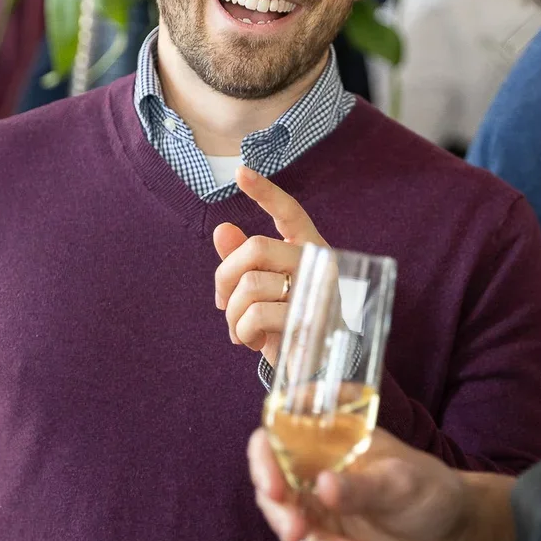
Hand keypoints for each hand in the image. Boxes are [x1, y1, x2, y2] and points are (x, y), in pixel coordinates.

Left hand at [213, 168, 327, 367]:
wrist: (318, 368)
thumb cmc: (290, 322)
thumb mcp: (266, 291)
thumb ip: (246, 262)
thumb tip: (222, 230)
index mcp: (309, 248)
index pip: (289, 212)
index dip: (265, 192)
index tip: (241, 172)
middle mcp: (319, 263)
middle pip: (255, 248)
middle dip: (225, 277)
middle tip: (221, 303)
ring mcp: (316, 290)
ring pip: (250, 284)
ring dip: (232, 314)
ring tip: (239, 329)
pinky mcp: (309, 320)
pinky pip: (257, 314)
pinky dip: (242, 331)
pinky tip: (251, 341)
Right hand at [249, 427, 503, 540]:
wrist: (454, 535)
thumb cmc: (429, 488)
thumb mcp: (402, 480)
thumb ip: (363, 485)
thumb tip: (322, 485)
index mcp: (327, 445)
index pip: (278, 439)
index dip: (265, 455)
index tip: (273, 479)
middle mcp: (314, 477)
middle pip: (273, 489)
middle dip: (279, 511)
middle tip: (296, 529)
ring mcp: (319, 515)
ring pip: (288, 529)